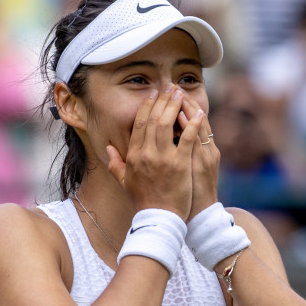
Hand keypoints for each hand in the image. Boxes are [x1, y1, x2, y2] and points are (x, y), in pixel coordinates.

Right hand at [107, 84, 201, 219]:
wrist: (159, 218)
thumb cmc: (144, 200)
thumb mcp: (125, 181)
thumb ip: (115, 163)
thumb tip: (108, 148)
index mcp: (134, 156)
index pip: (139, 124)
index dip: (147, 106)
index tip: (153, 94)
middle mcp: (146, 154)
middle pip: (153, 119)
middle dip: (161, 100)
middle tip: (169, 87)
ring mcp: (163, 158)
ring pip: (167, 124)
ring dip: (174, 106)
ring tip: (180, 93)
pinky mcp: (180, 164)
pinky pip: (186, 138)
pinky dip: (191, 124)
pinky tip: (197, 113)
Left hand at [177, 96, 219, 220]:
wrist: (199, 215)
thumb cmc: (190, 194)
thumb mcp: (189, 170)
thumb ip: (183, 151)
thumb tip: (171, 137)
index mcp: (203, 150)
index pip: (194, 120)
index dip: (183, 105)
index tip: (170, 92)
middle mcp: (207, 150)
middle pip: (197, 118)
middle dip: (183, 102)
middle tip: (171, 87)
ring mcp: (206, 156)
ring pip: (200, 125)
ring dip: (187, 109)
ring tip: (177, 94)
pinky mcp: (203, 165)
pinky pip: (197, 141)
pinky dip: (191, 128)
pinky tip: (183, 116)